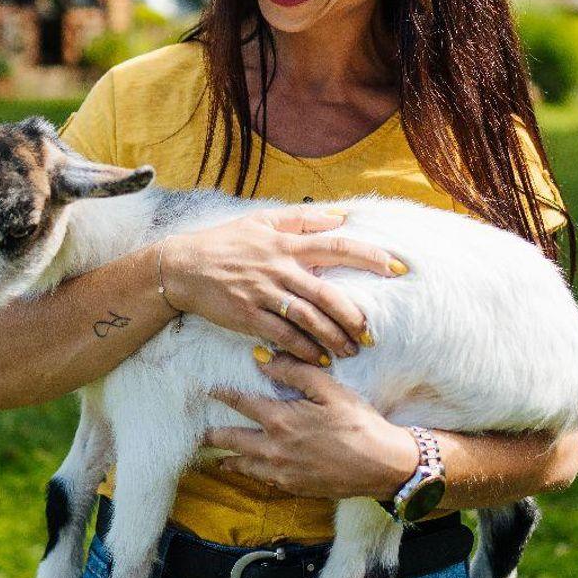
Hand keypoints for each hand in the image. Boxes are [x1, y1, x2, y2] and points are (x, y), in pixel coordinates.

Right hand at [156, 207, 405, 363]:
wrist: (181, 267)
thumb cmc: (224, 243)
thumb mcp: (261, 220)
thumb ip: (301, 219)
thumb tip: (339, 218)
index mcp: (286, 243)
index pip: (336, 246)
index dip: (369, 256)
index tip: (396, 267)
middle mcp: (279, 267)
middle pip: (327, 293)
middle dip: (354, 316)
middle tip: (371, 333)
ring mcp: (263, 293)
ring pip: (309, 319)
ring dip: (333, 338)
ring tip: (350, 351)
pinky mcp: (248, 316)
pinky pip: (283, 336)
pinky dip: (304, 350)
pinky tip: (318, 360)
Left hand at [204, 353, 419, 500]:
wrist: (381, 465)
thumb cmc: (359, 423)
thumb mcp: (330, 389)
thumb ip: (294, 372)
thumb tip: (262, 358)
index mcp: (280, 420)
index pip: (241, 403)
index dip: (221, 394)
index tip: (207, 390)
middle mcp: (274, 448)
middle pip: (231, 440)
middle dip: (213, 435)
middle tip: (199, 432)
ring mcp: (281, 472)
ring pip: (243, 465)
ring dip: (227, 459)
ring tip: (216, 456)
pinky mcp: (293, 488)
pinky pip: (262, 480)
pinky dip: (249, 473)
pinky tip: (248, 470)